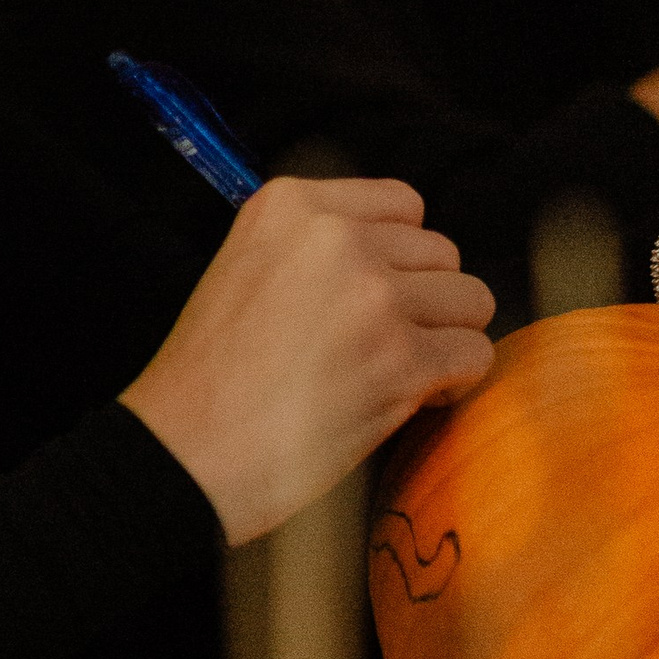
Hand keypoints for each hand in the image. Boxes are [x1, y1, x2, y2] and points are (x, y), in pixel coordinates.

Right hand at [121, 176, 494, 545]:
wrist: (184, 453)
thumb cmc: (209, 380)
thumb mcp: (245, 269)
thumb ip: (315, 249)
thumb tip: (401, 261)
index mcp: (289, 205)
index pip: (402, 204)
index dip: (397, 257)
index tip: (372, 296)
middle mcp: (335, 237)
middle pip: (441, 252)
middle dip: (422, 302)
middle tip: (379, 347)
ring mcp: (373, 296)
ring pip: (470, 299)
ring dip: (444, 339)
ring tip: (397, 373)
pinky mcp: (401, 359)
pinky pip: (475, 355)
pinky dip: (453, 383)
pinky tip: (411, 401)